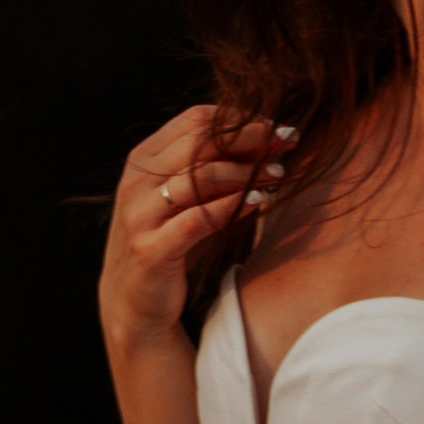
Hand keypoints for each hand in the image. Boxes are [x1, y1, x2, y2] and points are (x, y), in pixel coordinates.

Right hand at [100, 104, 287, 358]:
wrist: (134, 304)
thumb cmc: (168, 243)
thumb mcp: (180, 200)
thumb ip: (207, 168)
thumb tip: (263, 138)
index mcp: (142, 160)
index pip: (193, 120)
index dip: (240, 119)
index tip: (276, 127)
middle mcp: (135, 182)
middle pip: (200, 142)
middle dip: (250, 138)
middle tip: (289, 140)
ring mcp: (140, 216)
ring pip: (200, 177)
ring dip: (247, 172)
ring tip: (280, 175)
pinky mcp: (152, 250)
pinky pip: (198, 220)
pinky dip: (232, 207)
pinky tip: (260, 204)